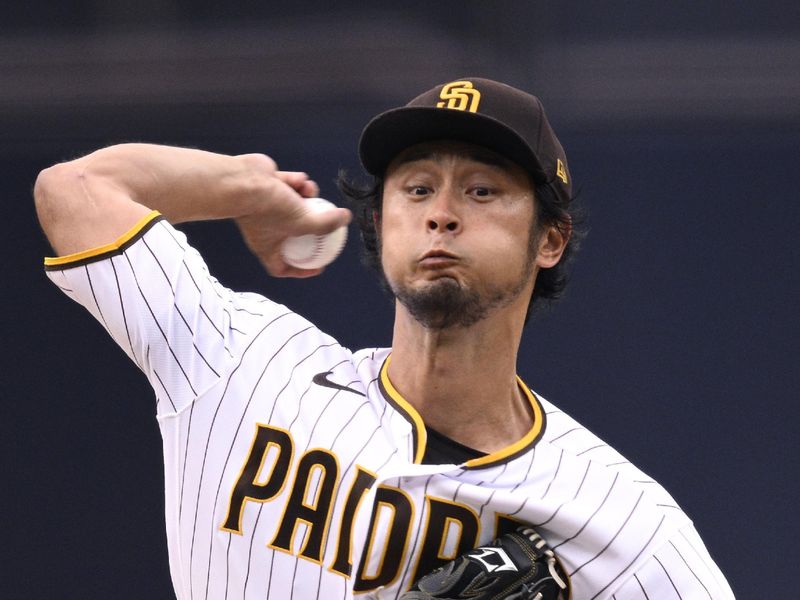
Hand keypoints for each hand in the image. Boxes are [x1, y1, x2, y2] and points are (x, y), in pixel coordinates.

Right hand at [233, 155, 351, 276]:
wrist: (242, 181)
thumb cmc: (266, 208)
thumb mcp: (304, 222)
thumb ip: (326, 224)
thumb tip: (346, 219)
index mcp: (268, 247)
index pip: (282, 268)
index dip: (301, 270)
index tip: (318, 265)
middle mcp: (265, 229)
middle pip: (293, 235)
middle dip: (310, 227)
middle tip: (325, 223)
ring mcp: (265, 207)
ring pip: (294, 205)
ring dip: (307, 197)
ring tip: (310, 192)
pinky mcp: (266, 186)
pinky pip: (288, 185)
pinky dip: (297, 183)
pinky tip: (301, 180)